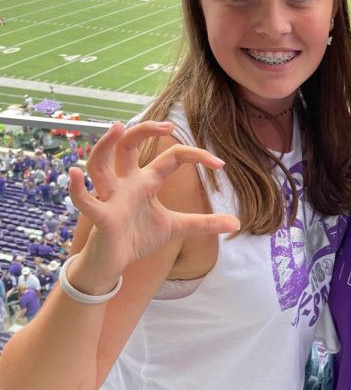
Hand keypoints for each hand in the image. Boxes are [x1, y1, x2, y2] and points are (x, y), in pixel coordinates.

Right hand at [68, 121, 239, 280]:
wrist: (114, 264)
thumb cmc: (138, 238)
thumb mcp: (176, 228)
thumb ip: (204, 223)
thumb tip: (237, 223)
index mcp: (147, 181)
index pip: (172, 157)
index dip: (196, 155)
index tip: (220, 165)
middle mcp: (127, 182)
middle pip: (129, 146)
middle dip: (144, 130)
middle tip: (167, 125)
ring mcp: (111, 197)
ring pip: (100, 164)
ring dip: (105, 146)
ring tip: (116, 127)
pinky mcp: (100, 217)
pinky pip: (83, 200)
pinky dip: (77, 188)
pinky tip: (73, 173)